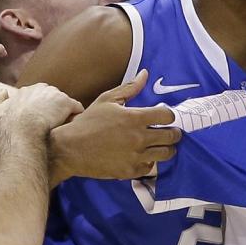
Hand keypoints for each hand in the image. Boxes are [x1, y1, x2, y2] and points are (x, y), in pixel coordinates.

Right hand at [0, 82, 83, 136]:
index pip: (39, 95)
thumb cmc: (8, 124)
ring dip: (65, 112)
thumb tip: (2, 91)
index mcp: (27, 90)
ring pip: (65, 103)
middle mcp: (41, 88)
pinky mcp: (66, 102)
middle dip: (54, 108)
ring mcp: (55, 94)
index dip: (41, 107)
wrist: (21, 130)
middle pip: (53, 97)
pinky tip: (73, 124)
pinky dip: (76, 115)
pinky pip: (77, 108)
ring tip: (64, 125)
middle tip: (53, 122)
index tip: (40, 118)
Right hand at [50, 70, 181, 181]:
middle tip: (170, 132)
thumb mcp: (107, 99)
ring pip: (166, 153)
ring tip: (161, 145)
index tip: (164, 118)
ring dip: (167, 148)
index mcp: (135, 117)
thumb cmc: (88, 122)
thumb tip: (145, 73)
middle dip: (174, 133)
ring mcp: (135, 156)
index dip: (169, 116)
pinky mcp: (130, 171)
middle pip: (172, 136)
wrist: (71, 149)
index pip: (168, 116)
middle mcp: (139, 137)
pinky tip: (143, 156)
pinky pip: (150, 167)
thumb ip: (130, 87)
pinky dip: (150, 162)